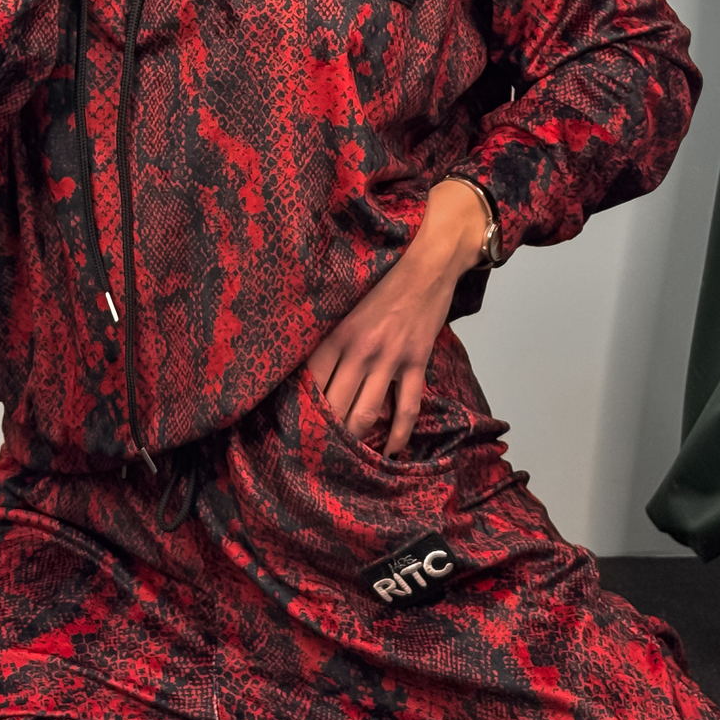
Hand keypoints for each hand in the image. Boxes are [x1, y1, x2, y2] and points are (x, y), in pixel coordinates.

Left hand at [305, 180, 489, 457]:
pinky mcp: (416, 361)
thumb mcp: (346, 300)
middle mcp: (360, 349)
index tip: (291, 427)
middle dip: (324, 433)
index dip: (300, 407)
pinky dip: (399, 434)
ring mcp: (390, 357)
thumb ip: (330, 330)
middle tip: (314, 455)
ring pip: (366, 411)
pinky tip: (391, 452)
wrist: (428, 259)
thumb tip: (307, 361)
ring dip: (356, 438)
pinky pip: (407, 407)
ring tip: (348, 460)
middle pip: (335, 403)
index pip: (310, 379)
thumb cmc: (384, 276)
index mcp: (337, 332)